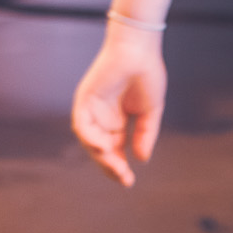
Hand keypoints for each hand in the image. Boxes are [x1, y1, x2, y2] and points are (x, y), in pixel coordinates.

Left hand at [71, 26, 167, 186]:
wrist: (140, 50)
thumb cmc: (146, 75)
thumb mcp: (150, 112)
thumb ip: (145, 135)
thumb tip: (142, 159)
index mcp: (117, 121)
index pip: (114, 151)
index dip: (119, 167)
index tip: (129, 181)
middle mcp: (102, 117)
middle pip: (100, 150)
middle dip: (110, 166)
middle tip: (124, 179)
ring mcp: (92, 109)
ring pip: (89, 141)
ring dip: (100, 157)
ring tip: (116, 167)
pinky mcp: (84, 98)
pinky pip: (82, 124)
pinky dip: (90, 138)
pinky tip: (104, 148)